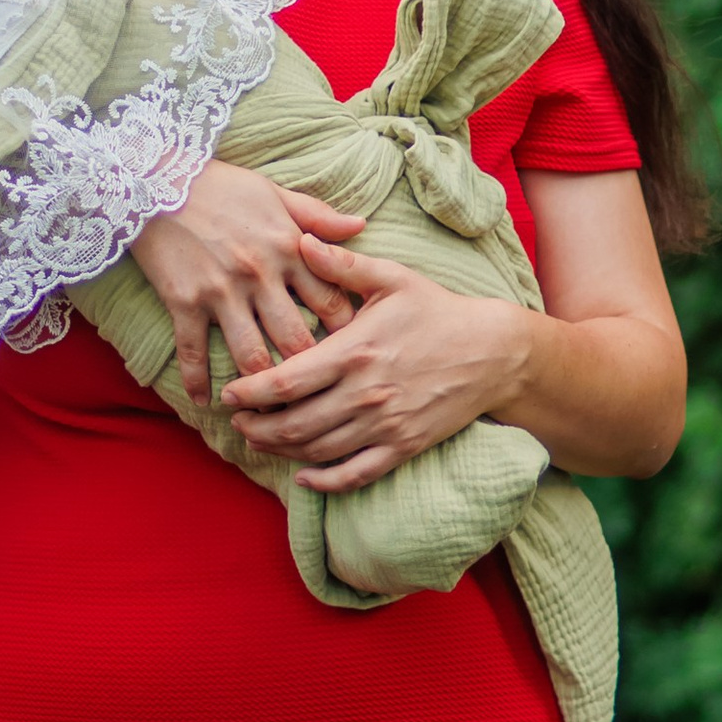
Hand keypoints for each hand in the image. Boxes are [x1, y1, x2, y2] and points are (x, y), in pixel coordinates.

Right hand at [128, 159, 369, 396]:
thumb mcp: (274, 192)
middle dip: (310, 374)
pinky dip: (197, 381)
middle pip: (296, 340)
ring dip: (262, 388)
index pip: (331, 302)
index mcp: (289, 247)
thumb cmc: (219, 185)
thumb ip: (318, 216)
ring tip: (270, 409)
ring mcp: (220, 291)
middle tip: (317, 397)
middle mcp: (260, 274)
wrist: (154, 179)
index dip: (345, 334)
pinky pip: (193, 351)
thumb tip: (361, 225)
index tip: (349, 356)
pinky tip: (204, 402)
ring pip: (251, 355)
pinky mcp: (183, 301)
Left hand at [225, 238, 531, 490]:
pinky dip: (326, 480)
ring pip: (319, 449)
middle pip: (295, 423)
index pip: (287, 380)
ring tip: (258, 440)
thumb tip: (300, 241)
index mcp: (356, 350)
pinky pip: (357, 473)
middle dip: (256, 427)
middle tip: (236, 421)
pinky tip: (304, 476)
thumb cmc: (437, 310)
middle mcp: (366, 393)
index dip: (251, 392)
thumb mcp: (392, 278)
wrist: (493, 352)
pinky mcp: (404, 446)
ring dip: (281, 450)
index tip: (228, 394)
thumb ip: (342, 265)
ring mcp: (386, 424)